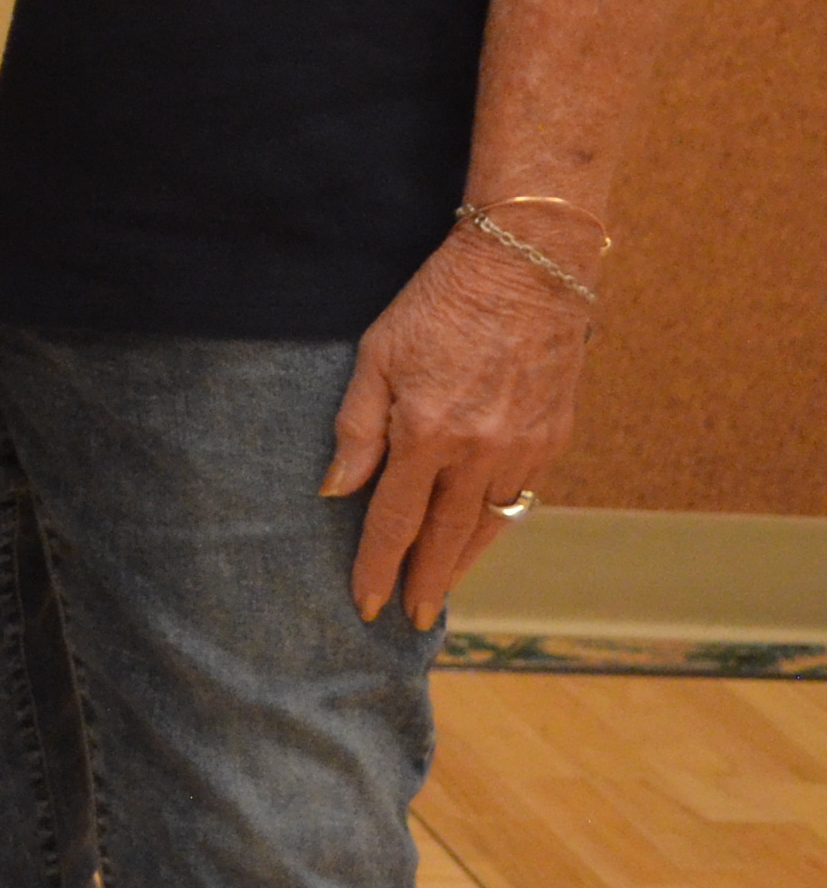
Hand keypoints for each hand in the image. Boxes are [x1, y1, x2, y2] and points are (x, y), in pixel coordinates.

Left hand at [330, 224, 589, 630]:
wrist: (525, 270)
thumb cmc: (438, 304)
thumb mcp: (375, 354)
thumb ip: (356, 426)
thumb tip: (336, 489)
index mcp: (426, 433)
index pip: (394, 519)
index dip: (377, 564)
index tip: (366, 602)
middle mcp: (479, 453)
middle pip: (444, 538)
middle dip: (423, 582)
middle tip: (408, 617)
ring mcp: (523, 450)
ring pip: (489, 527)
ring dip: (462, 564)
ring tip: (439, 591)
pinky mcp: (553, 440)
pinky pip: (520, 500)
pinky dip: (496, 527)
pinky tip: (479, 539)